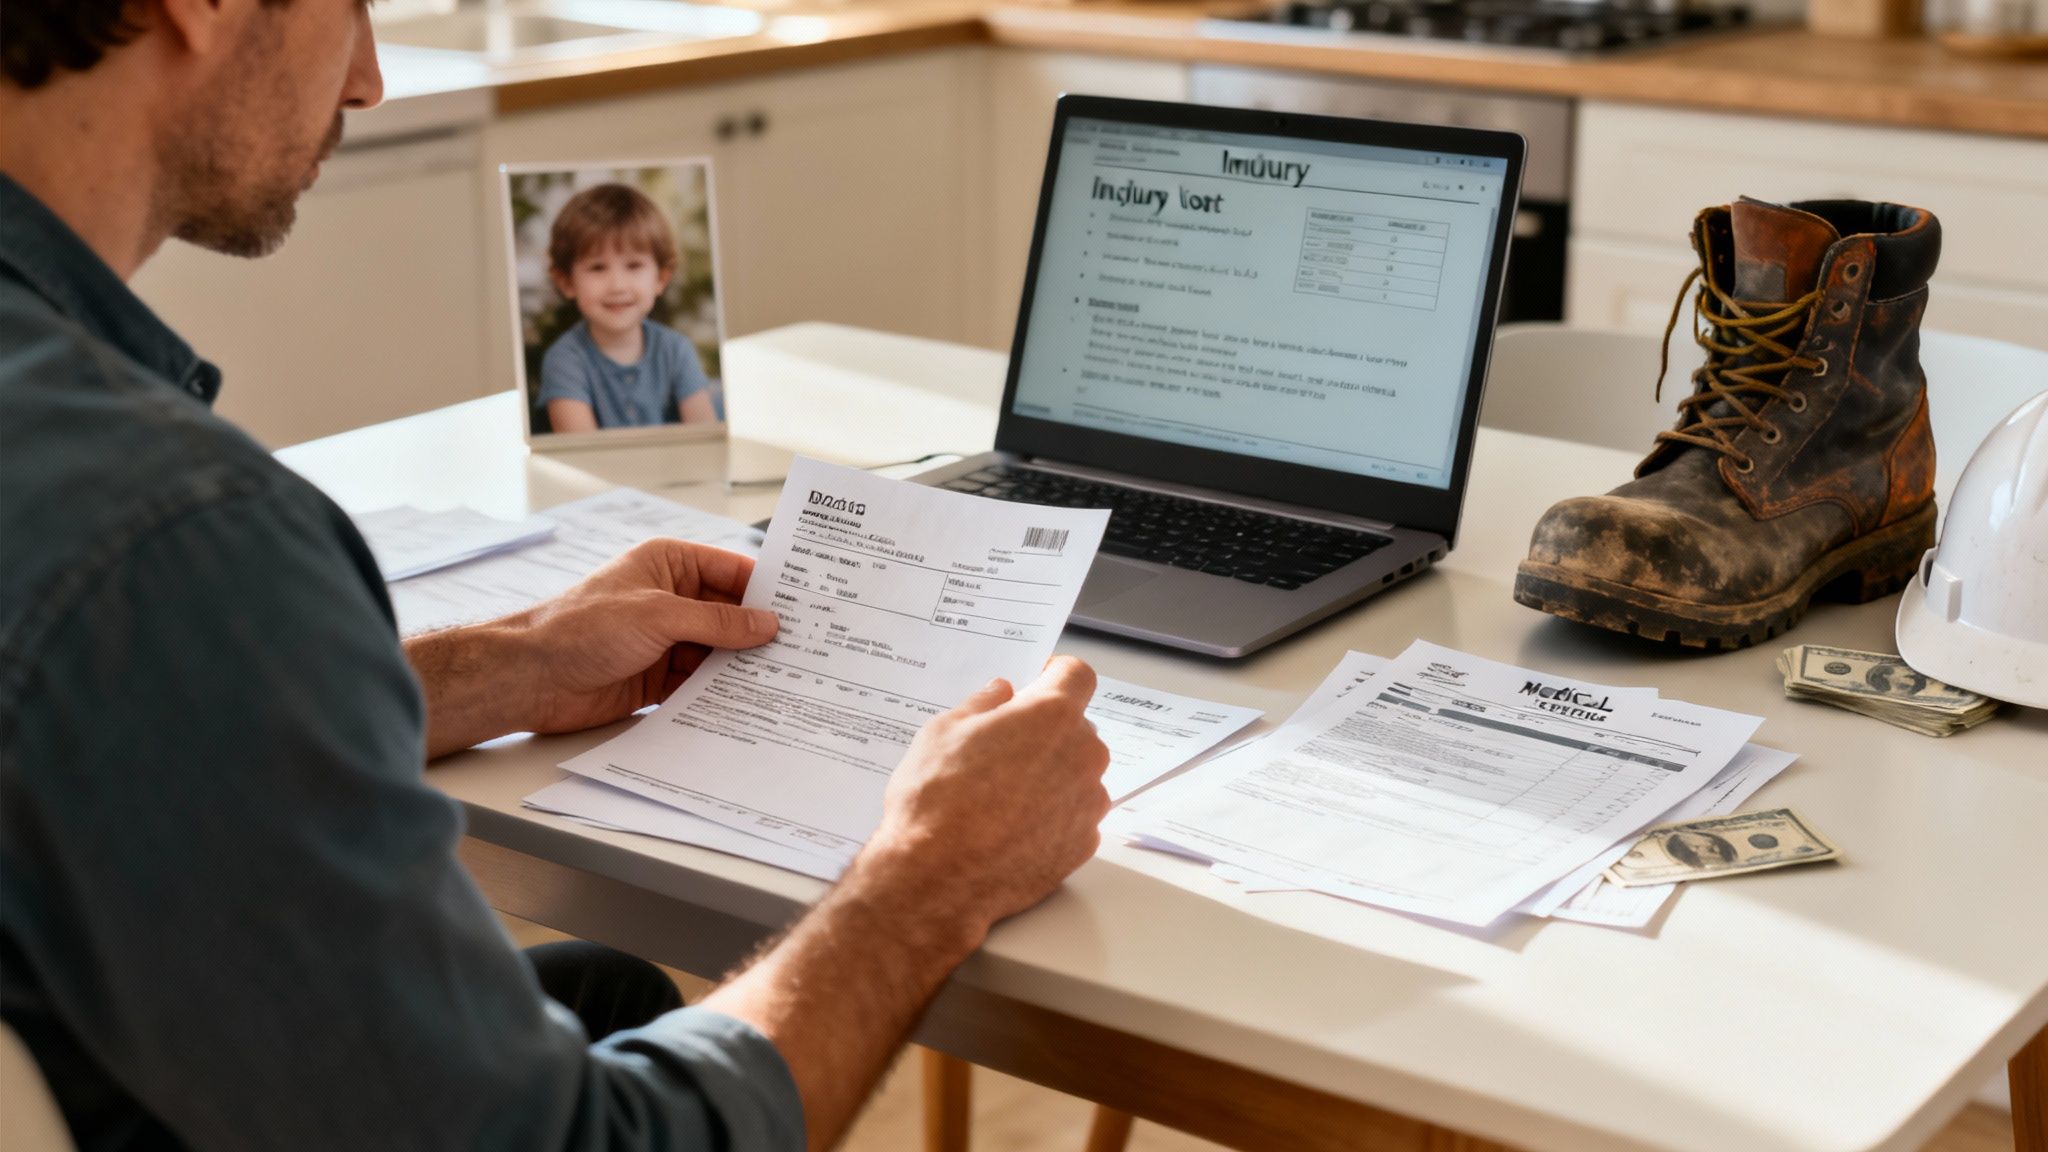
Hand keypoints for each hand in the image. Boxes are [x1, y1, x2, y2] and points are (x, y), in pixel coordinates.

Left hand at [508, 537, 777, 734]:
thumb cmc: (579, 627)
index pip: (732, 571)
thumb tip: (766, 625)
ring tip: (785, 681)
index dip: (767, 589)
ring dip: (743, 667)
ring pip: (718, 653)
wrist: (530, 678)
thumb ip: (716, 621)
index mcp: (669, 565)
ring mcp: (665, 640)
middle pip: (730, 615)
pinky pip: (700, 684)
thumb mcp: (658, 615)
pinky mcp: (657, 678)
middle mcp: (670, 600)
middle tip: (804, 651)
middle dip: (760, 633)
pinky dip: (720, 693)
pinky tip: (748, 703)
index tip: (805, 608)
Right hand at [861, 655, 1111, 946]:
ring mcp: (1088, 803)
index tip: (1038, 681)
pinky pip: (1074, 814)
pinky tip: (1012, 826)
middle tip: (1003, 746)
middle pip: (1077, 727)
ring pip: (1077, 772)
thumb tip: (999, 694)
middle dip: (1046, 730)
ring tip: (1003, 794)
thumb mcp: (942, 732)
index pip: (1076, 674)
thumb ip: (980, 706)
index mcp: (1051, 716)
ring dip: (1052, 773)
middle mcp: (1082, 755)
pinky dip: (1052, 814)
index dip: (1055, 674)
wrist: (938, 879)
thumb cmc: (936, 801)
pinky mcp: (1083, 843)